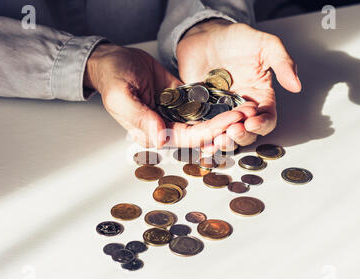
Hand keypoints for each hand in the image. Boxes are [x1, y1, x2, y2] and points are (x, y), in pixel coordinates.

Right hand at [85, 43, 243, 147]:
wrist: (113, 59)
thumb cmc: (112, 78)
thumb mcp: (121, 96)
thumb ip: (139, 118)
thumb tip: (160, 137)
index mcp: (152, 133)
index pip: (186, 138)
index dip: (210, 132)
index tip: (230, 121)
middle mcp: (166, 126)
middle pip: (201, 132)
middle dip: (224, 125)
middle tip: (247, 114)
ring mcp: (175, 113)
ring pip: (204, 120)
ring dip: (224, 116)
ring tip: (246, 107)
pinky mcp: (181, 99)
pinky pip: (201, 104)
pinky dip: (217, 103)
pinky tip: (234, 98)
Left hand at [177, 20, 301, 151]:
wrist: (205, 36)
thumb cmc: (236, 40)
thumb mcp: (265, 45)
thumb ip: (282, 62)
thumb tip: (296, 85)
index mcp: (260, 96)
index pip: (267, 118)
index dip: (262, 124)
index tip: (252, 122)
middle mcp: (242, 108)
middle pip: (247, 133)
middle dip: (242, 136)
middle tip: (233, 131)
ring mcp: (221, 112)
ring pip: (226, 136)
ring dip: (224, 142)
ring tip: (218, 140)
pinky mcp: (202, 112)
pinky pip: (204, 130)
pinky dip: (204, 138)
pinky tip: (203, 140)